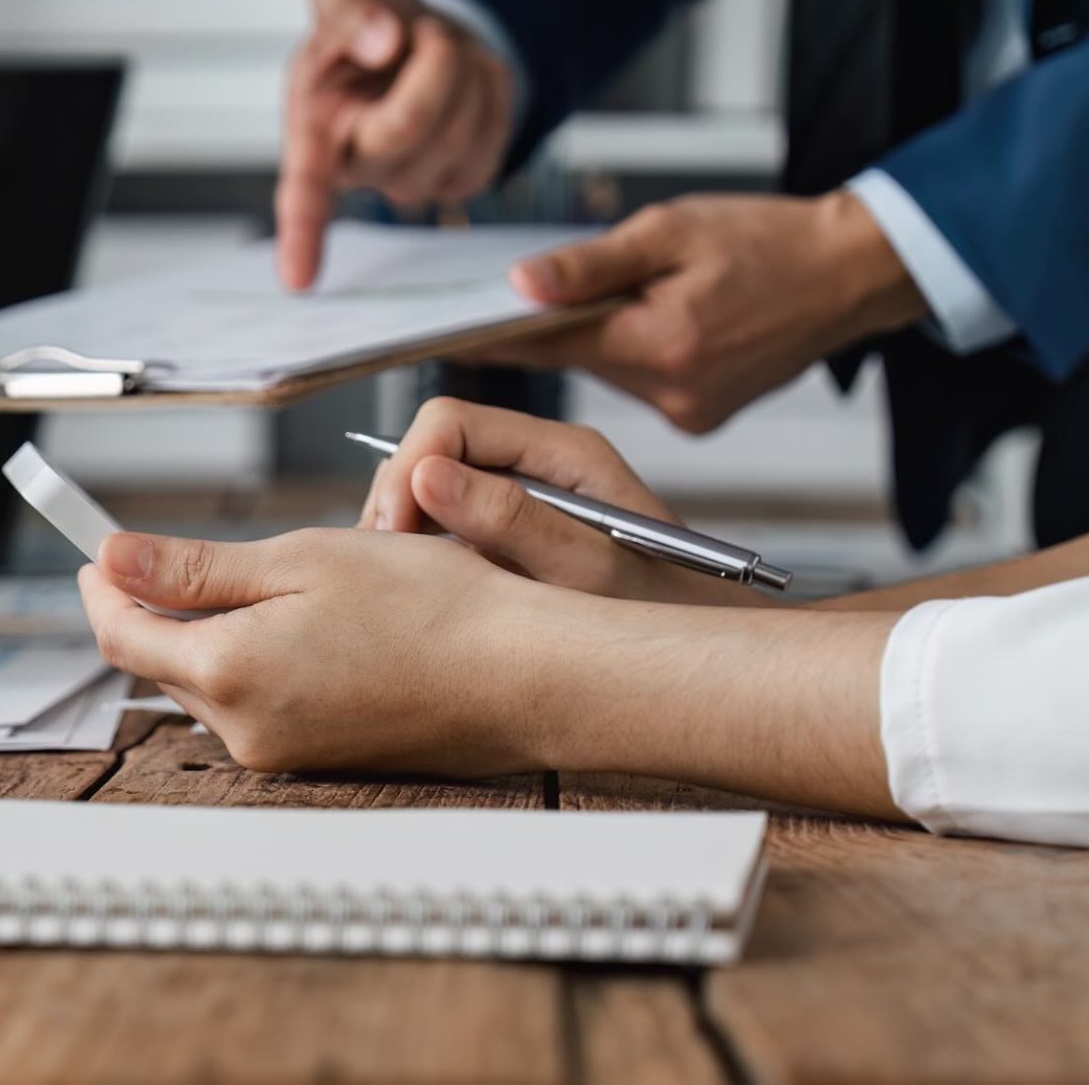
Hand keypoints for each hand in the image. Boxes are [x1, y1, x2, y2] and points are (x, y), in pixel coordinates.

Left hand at [79, 528, 568, 774]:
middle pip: (164, 663)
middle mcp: (246, 729)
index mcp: (229, 671)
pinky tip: (306, 627)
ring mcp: (283, 753)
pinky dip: (258, 662)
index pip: (122, 634)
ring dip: (211, 635)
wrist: (522, 676)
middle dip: (158, 608)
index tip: (97, 550)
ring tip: (260, 583)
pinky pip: (258, 706)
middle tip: (171, 556)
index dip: (102, 587)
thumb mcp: (300, 560)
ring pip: (211, 685)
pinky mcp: (318, 759)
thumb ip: (194, 569)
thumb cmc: (430, 609)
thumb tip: (112, 562)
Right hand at [276, 0, 514, 290]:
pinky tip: (463, 73)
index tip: (299, 282)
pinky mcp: (466, 177)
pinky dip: (490, 81)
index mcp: (313, 131)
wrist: (415, 31)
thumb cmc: (364, 20)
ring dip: (464, 63)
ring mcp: (416, 182)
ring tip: (435, 47)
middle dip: (433, 62)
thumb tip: (382, 41)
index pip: (305, 192)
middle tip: (423, 29)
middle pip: (411, 126)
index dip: (302, 235)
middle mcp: (360, 170)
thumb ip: (346, 3)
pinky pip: (496, 126)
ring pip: (462, 123)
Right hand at [359, 398, 759, 606]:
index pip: (452, 421)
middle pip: (433, 448)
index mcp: (564, 452)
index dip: (410, 467)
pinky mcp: (511, 535)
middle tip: (386, 567)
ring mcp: (523, 498)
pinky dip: (422, 553)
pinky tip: (426, 593)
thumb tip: (426, 475)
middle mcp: (540, 463)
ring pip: (431, 486)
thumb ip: (510, 520)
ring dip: (405, 529)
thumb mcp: (587, 573)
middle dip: (398, 498)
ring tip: (403, 585)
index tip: (395, 532)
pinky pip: (445, 524)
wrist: (702, 667)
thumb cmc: (663, 617)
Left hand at [483, 191, 927, 432]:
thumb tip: (520, 285)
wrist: (850, 273)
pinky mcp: (702, 415)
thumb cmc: (768, 239)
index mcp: (659, 341)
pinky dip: (636, 352)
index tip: (441, 331)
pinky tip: (660, 321)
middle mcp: (670, 390)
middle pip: (576, 359)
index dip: (493, 334)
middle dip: (553, 326)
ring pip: (608, 371)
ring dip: (600, 337)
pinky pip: (642, 383)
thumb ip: (591, 265)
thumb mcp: (671, 230)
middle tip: (520, 294)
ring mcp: (688, 410)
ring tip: (624, 294)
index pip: (547, 344)